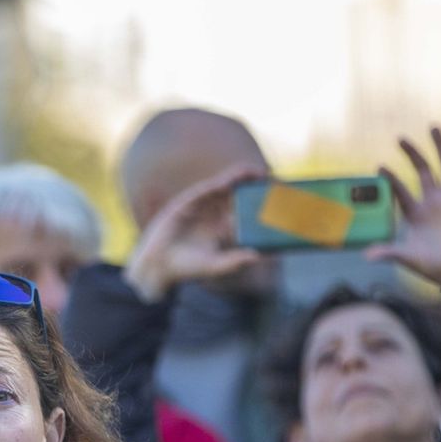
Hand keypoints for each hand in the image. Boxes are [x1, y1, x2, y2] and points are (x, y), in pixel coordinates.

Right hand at [122, 163, 269, 302]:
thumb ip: (235, 261)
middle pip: (242, 197)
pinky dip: (227, 179)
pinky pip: (212, 186)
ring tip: (264, 173)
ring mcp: (204, 206)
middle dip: (258, 189)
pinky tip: (241, 174)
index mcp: (224, 229)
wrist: (158, 264)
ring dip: (246, 178)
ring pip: (230, 188)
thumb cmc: (186, 268)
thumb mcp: (215, 266)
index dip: (263, 208)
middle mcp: (216, 215)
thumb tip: (257, 256)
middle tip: (279, 183)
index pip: (248, 215)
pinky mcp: (191, 199)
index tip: (282, 203)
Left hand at [366, 125, 440, 286]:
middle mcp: (433, 201)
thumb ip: (389, 253)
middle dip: (412, 155)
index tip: (379, 166)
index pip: (400, 191)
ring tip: (433, 127)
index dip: (391, 179)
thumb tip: (367, 255)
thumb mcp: (407, 258)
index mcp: (415, 212)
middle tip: (400, 139)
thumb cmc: (430, 266)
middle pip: (422, 171)